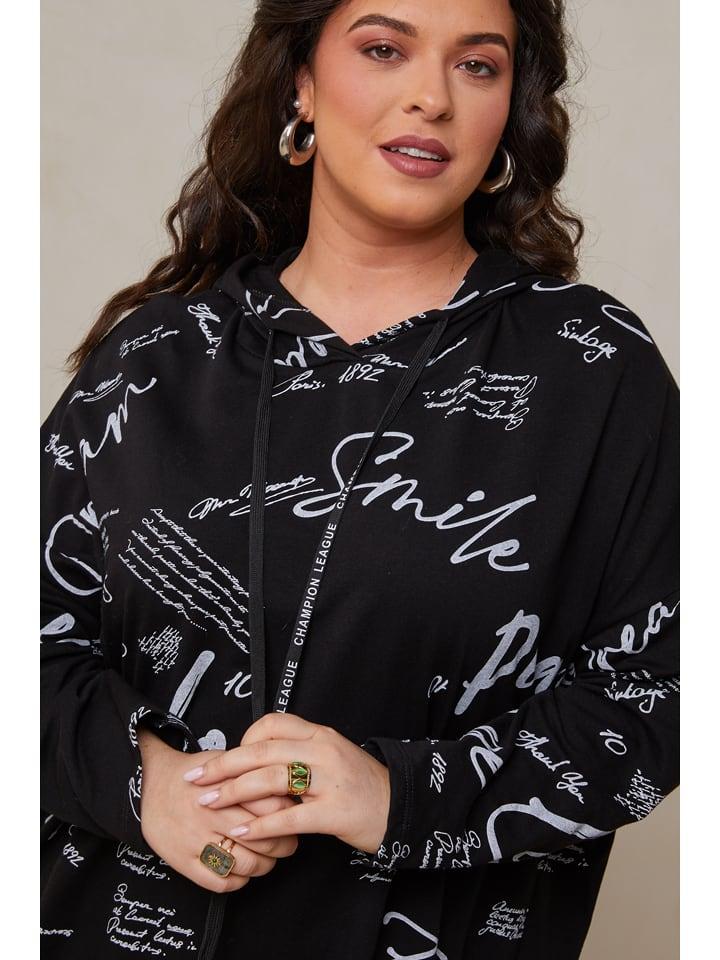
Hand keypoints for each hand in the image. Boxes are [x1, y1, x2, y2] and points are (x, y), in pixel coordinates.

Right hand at [138, 728, 298, 892]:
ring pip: (246, 865)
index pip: (271, 807)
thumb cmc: (193, 774)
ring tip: (267, 858)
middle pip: (263, 839)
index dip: (289, 815)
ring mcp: (196, 840)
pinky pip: (221, 883)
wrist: (148, 784)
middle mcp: (211, 815)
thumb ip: (253, 772)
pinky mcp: (183, 862)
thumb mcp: (223, 762)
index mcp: (225, 787)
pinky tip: (242, 870)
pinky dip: (239, 881)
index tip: (293, 817)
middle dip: (284, 845)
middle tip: (288, 843)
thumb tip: (288, 786)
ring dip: (265, 866)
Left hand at [183, 712, 390, 854]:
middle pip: (262, 750)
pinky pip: (289, 818)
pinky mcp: (334, 812)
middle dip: (222, 765)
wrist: (400, 806)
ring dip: (232, 792)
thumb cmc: (359, 784)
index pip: (271, 723)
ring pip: (270, 779)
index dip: (242, 739)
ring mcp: (330, 780)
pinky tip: (240, 833)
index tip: (224, 758)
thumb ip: (299, 752)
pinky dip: (260, 826)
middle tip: (194, 778)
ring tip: (207, 803)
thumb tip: (255, 759)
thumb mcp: (331, 756)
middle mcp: (323, 750)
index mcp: (319, 734)